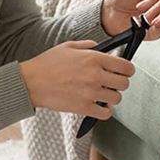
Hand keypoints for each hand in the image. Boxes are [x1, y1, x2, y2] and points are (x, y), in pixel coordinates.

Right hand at [20, 40, 134, 117]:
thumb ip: (89, 46)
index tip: (124, 71)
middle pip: (124, 84)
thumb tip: (101, 48)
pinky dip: (105, 111)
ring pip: (116, 98)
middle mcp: (95, 75)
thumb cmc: (47, 63)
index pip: (126, 66)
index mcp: (94, 58)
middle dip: (120, 83)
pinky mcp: (83, 108)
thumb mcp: (69, 46)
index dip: (128, 70)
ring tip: (103, 94)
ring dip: (112, 97)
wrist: (31, 82)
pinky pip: (106, 113)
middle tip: (112, 83)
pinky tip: (99, 106)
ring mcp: (90, 93)